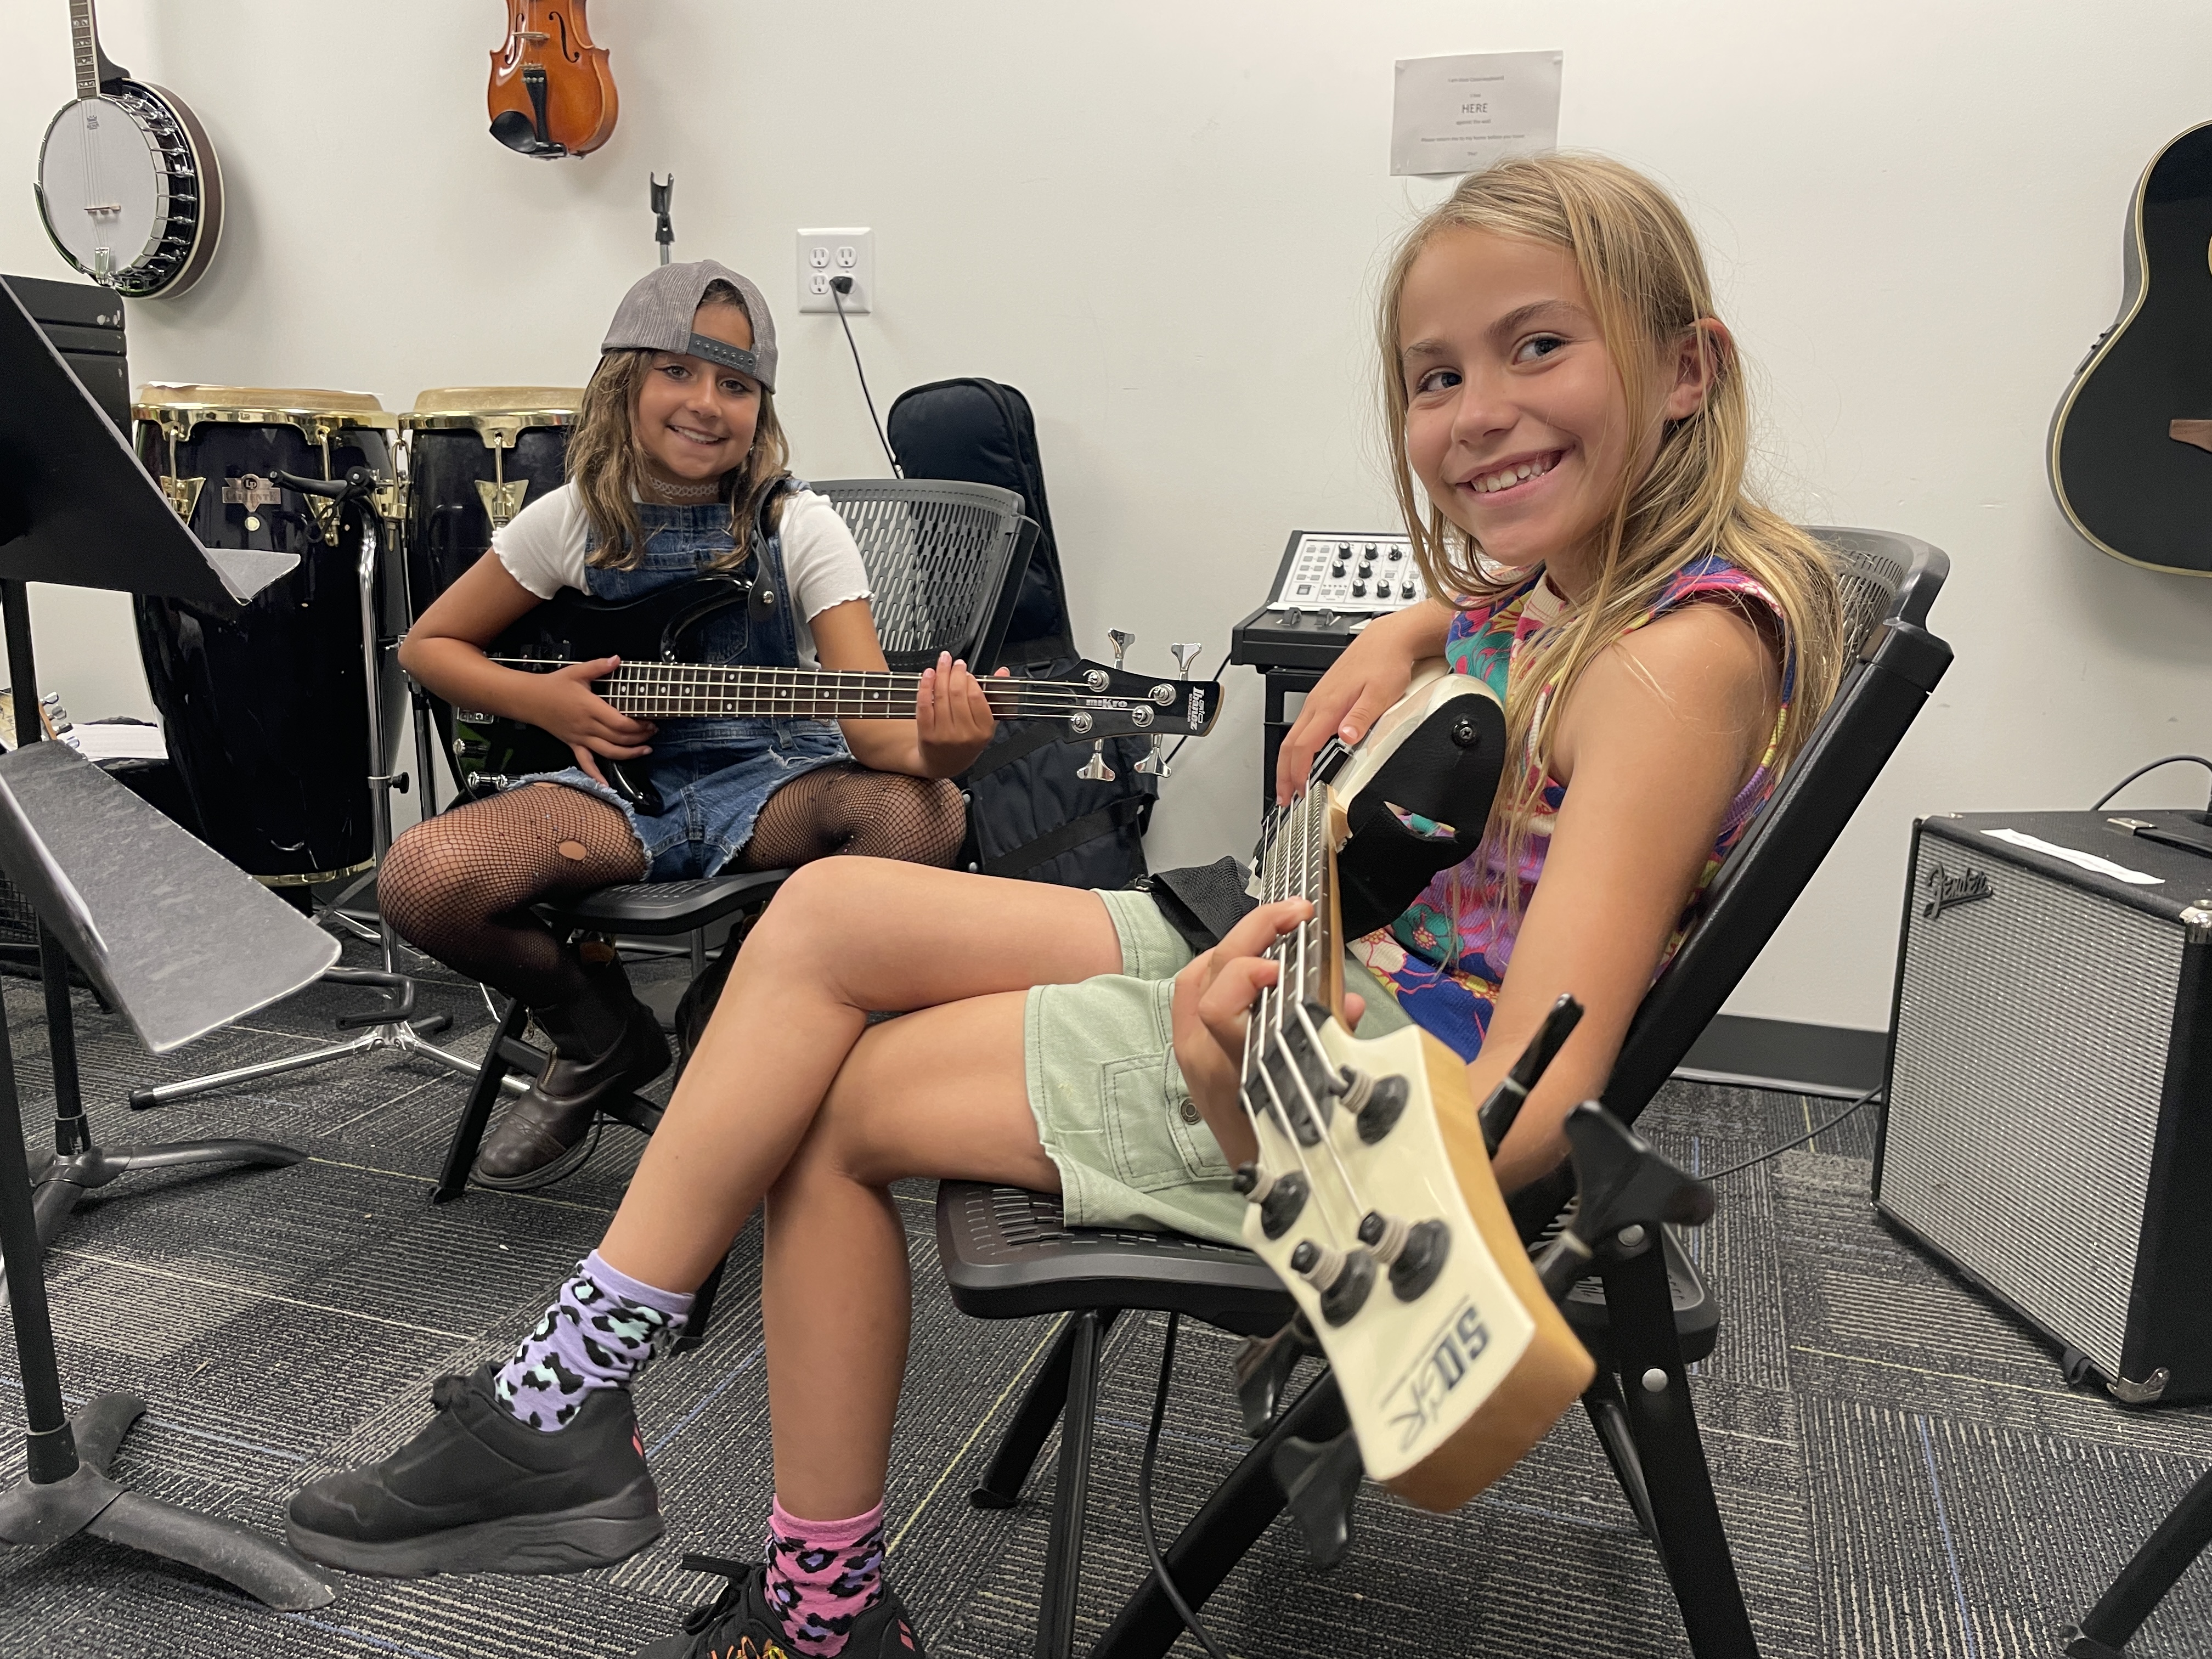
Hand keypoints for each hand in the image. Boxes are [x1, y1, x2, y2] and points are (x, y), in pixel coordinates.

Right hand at [522, 656, 656, 786]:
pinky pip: (585, 764)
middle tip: (653, 732)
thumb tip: (617, 659)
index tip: (651, 721)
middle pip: (620, 739)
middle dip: (640, 737)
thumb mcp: (577, 671)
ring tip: (645, 749)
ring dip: (630, 754)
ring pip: (609, 752)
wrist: (528, 699)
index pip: (621, 723)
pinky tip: (606, 786)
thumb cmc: (553, 685)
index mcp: (591, 708)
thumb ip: (599, 666)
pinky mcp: (573, 745)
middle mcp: (587, 727)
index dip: (639, 726)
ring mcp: (580, 738)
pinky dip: (596, 776)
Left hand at [916, 653, 1006, 776]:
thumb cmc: (966, 742)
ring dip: (940, 674)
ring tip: (942, 663)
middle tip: (954, 663)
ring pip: (941, 696)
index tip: (967, 672)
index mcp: (983, 731)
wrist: (944, 764)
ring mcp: (944, 735)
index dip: (970, 680)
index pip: (977, 697)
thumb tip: (1002, 672)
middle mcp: (965, 734)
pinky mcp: (927, 734)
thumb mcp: (985, 723)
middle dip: (955, 672)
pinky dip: (925, 686)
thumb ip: (994, 697)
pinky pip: (924, 705)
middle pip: (957, 693)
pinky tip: (928, 675)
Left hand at [1170, 900, 1363, 1170]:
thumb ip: (1333, 1048)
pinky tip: (1249, 961)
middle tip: (1294, 912)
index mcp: (1231, 1069)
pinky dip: (1217, 966)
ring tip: (1274, 931)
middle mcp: (1201, 1055)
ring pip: (1194, 975)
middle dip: (1253, 930)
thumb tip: (1348, 1005)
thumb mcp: (1317, 1099)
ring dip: (1234, 945)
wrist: (1255, 1183)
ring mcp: (1188, 1050)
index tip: (1284, 965)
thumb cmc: (1289, 1145)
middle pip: (1210, 973)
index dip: (1247, 975)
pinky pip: (1190, 990)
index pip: (1220, 1006)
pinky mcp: (1187, 1046)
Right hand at [1274, 606, 1437, 803]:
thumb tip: (1346, 736)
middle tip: (1284, 797)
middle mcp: (1317, 702)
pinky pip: (1301, 727)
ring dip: (1288, 762)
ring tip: (1290, 783)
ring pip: (1293, 735)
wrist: (1387, 639)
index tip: (1297, 792)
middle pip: (1289, 744)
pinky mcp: (1323, 698)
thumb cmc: (1385, 662)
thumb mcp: (1380, 693)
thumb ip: (1361, 717)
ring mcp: (1318, 699)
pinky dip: (1297, 748)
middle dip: (1283, 774)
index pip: (1302, 746)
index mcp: (1328, 705)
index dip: (1296, 772)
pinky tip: (1304, 756)